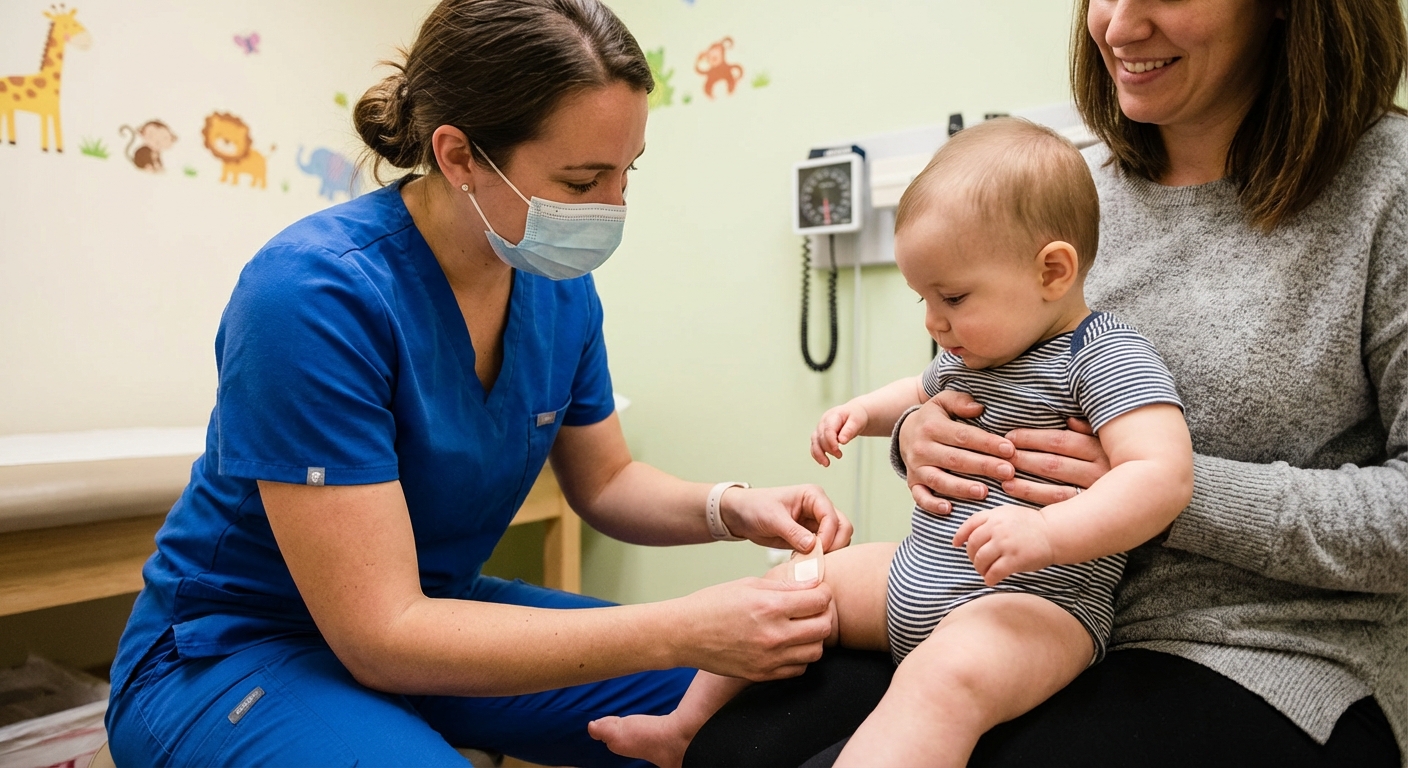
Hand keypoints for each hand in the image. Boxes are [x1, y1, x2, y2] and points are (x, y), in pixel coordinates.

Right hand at [679, 577, 834, 680]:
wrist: (684, 634)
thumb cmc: (712, 604)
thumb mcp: (748, 584)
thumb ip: (784, 586)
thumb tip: (813, 583)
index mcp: (770, 606)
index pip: (820, 600)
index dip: (822, 592)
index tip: (816, 591)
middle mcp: (773, 635)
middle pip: (824, 627)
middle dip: (823, 614)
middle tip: (812, 609)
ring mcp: (769, 659)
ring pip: (816, 652)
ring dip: (813, 638)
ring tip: (800, 627)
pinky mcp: (762, 674)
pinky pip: (799, 669)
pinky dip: (799, 657)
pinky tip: (787, 645)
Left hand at [722, 484, 853, 553]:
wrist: (742, 515)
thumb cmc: (755, 507)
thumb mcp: (772, 518)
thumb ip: (793, 532)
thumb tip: (813, 546)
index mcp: (813, 495)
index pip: (832, 517)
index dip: (828, 536)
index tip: (816, 550)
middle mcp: (819, 508)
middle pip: (843, 528)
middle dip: (835, 545)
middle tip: (818, 559)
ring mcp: (816, 524)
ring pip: (837, 540)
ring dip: (829, 553)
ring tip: (809, 561)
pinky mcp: (811, 537)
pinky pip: (824, 549)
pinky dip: (819, 557)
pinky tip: (804, 562)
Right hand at [811, 402, 869, 466]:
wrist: (854, 414)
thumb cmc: (856, 416)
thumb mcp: (857, 421)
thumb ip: (849, 430)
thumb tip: (842, 441)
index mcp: (833, 415)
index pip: (828, 429)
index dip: (831, 441)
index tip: (837, 450)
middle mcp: (824, 421)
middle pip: (821, 437)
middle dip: (828, 448)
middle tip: (840, 455)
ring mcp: (820, 428)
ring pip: (815, 441)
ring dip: (819, 454)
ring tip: (826, 464)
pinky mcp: (820, 435)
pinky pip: (815, 445)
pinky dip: (817, 454)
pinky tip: (822, 462)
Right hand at [898, 391, 1015, 514]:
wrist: (904, 432)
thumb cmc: (933, 418)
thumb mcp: (943, 401)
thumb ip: (960, 402)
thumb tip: (979, 408)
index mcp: (933, 427)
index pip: (964, 436)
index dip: (987, 443)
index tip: (1010, 450)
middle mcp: (922, 448)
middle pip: (955, 459)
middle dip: (983, 466)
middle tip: (1008, 472)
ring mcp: (916, 467)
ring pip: (939, 480)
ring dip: (962, 488)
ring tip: (984, 492)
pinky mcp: (912, 482)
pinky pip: (920, 496)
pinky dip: (932, 504)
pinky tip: (949, 509)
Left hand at [951, 505, 1054, 585]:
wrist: (1054, 533)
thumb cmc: (1031, 525)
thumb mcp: (1009, 514)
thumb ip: (991, 520)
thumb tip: (969, 535)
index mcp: (995, 515)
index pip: (970, 524)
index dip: (960, 535)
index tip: (955, 544)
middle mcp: (998, 528)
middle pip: (973, 545)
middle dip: (972, 556)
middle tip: (977, 562)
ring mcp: (1006, 543)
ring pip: (981, 559)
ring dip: (979, 568)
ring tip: (984, 572)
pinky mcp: (1015, 559)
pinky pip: (994, 572)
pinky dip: (989, 578)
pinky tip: (991, 580)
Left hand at [1001, 418, 1110, 505]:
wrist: (1142, 494)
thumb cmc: (1119, 460)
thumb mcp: (1108, 441)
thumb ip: (1089, 430)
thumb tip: (1070, 420)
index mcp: (1099, 450)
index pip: (1060, 441)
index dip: (1033, 438)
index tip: (1010, 436)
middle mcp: (1097, 472)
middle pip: (1053, 463)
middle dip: (1023, 458)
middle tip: (1000, 454)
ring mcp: (1093, 495)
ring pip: (1053, 488)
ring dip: (1024, 481)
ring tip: (1002, 474)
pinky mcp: (1087, 513)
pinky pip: (1056, 506)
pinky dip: (1032, 497)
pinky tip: (1012, 490)